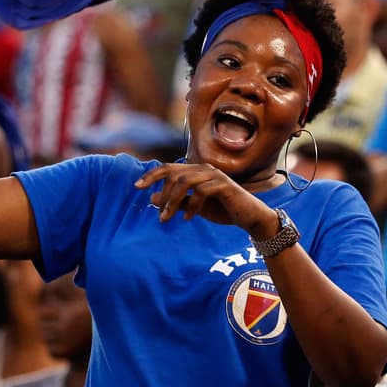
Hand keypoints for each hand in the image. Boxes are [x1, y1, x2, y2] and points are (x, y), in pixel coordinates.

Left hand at [134, 163, 277, 236]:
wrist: (249, 217)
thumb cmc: (222, 210)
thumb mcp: (194, 207)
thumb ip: (176, 202)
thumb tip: (152, 199)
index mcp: (196, 171)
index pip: (169, 168)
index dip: (152, 175)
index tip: (137, 186)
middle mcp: (204, 168)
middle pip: (174, 174)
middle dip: (163, 195)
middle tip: (160, 216)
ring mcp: (215, 175)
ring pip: (185, 181)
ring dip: (173, 201)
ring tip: (169, 218)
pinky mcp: (224, 185)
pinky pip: (201, 192)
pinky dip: (192, 206)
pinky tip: (189, 218)